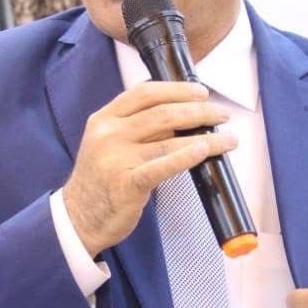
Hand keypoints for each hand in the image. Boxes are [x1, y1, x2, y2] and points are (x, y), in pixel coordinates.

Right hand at [63, 81, 236, 257]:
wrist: (78, 218)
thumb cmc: (100, 180)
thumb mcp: (108, 143)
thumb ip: (137, 127)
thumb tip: (183, 115)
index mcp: (104, 119)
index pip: (145, 92)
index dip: (177, 89)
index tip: (201, 92)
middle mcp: (109, 134)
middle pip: (162, 113)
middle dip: (199, 110)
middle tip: (221, 114)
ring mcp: (116, 159)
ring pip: (169, 140)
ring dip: (206, 137)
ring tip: (229, 138)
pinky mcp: (127, 184)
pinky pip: (162, 166)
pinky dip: (187, 156)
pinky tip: (205, 150)